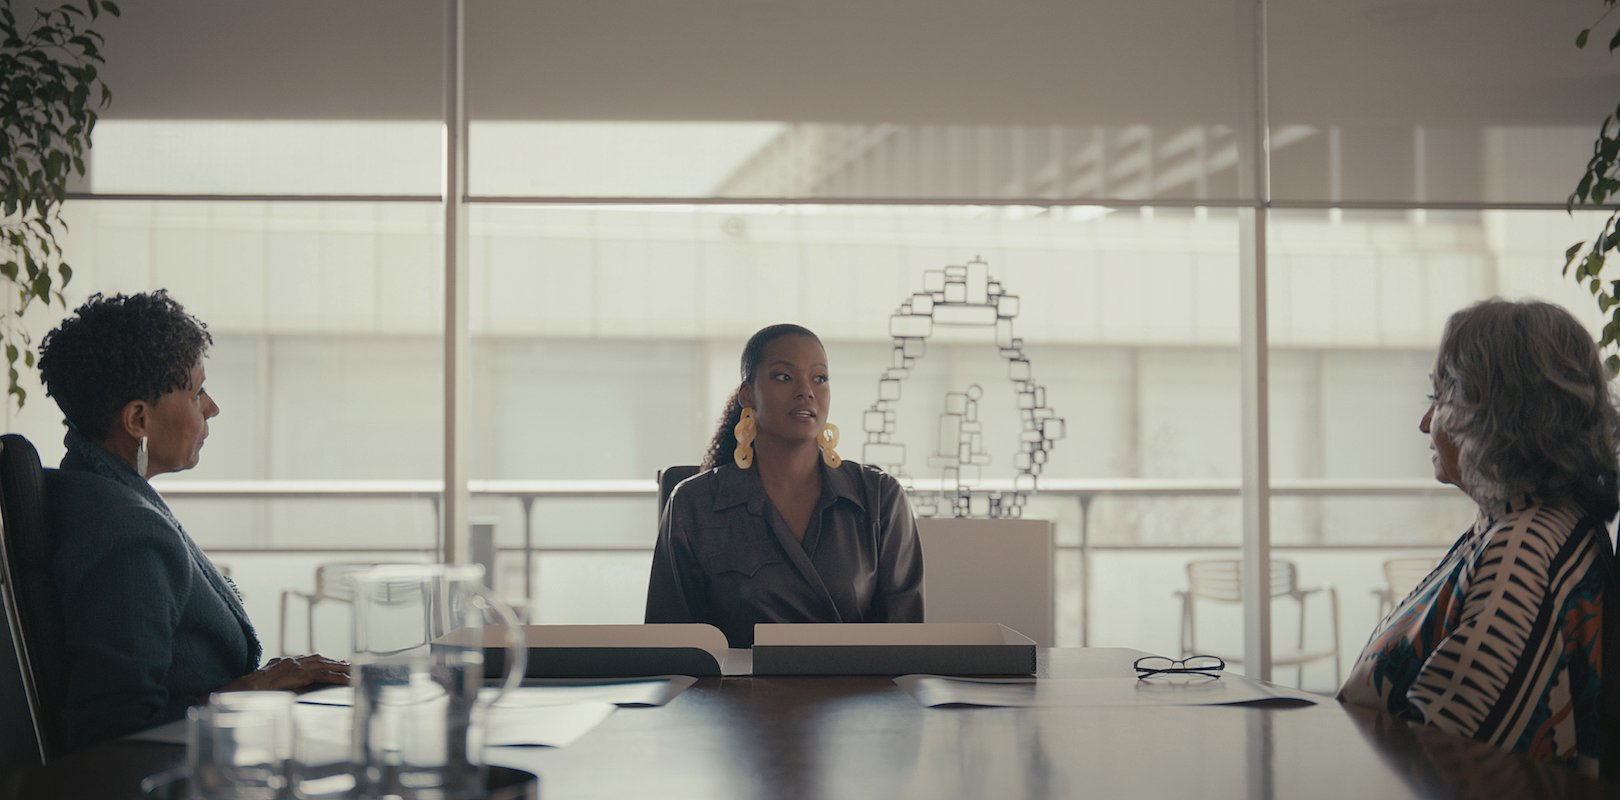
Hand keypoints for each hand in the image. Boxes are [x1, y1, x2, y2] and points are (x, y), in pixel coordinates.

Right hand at [218, 654, 350, 692]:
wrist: (248, 686)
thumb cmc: (256, 684)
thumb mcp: (270, 675)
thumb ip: (279, 673)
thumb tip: (284, 674)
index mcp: (289, 661)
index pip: (311, 659)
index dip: (325, 660)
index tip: (336, 661)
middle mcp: (296, 660)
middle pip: (321, 660)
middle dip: (336, 662)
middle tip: (350, 665)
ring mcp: (299, 666)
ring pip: (326, 666)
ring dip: (341, 669)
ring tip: (353, 671)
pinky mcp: (301, 675)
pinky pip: (324, 676)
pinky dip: (337, 678)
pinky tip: (346, 681)